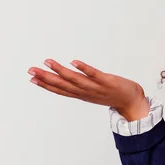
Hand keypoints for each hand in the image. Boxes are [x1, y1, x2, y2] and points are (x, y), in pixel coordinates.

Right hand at [28, 59, 148, 117]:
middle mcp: (87, 92)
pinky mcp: (108, 82)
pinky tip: (74, 61)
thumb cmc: (113, 95)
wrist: (133, 102)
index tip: (31, 78)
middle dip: (46, 78)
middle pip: (64, 85)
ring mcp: (97, 87)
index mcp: (83, 95)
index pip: (61, 90)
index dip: (46, 85)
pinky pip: (94, 75)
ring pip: (76, 80)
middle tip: (31, 70)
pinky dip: (84, 69)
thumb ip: (81, 87)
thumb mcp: (93, 93)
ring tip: (48, 62)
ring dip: (61, 71)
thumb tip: (69, 79)